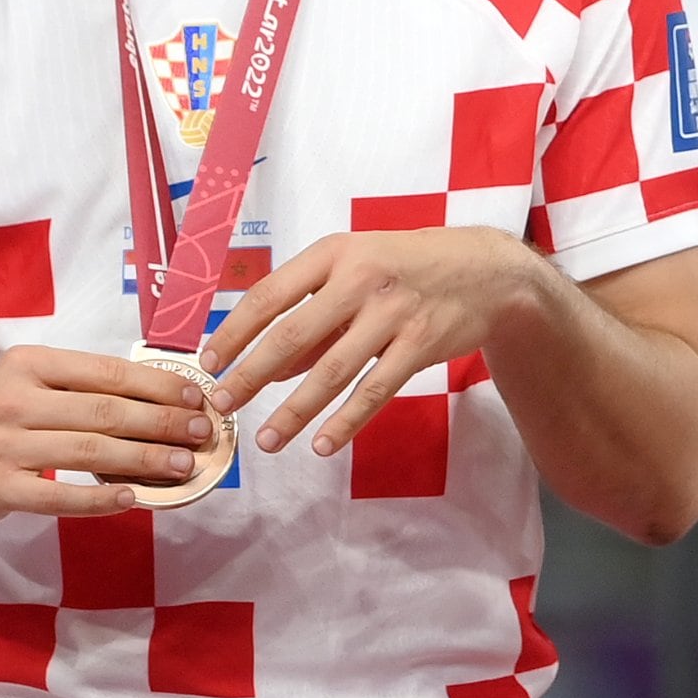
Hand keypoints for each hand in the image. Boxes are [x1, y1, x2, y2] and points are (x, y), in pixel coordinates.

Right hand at [0, 343, 215, 521]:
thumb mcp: (29, 382)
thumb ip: (83, 385)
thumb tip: (163, 396)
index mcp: (29, 364)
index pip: (106, 372)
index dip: (157, 386)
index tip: (195, 397)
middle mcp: (13, 399)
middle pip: (104, 411)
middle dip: (162, 422)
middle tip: (202, 431)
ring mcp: (2, 445)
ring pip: (89, 451)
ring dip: (144, 459)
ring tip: (182, 464)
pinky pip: (59, 496)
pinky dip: (100, 498)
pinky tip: (132, 497)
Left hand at [202, 227, 543, 456]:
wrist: (488, 271)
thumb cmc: (409, 268)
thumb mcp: (357, 270)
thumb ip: (315, 316)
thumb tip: (271, 369)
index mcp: (335, 253)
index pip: (270, 294)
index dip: (235, 331)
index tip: (210, 362)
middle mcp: (360, 279)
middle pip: (293, 334)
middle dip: (251, 374)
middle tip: (222, 404)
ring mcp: (393, 312)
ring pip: (332, 370)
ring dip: (294, 410)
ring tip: (266, 440)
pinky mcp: (421, 344)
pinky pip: (376, 390)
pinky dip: (347, 421)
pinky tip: (323, 444)